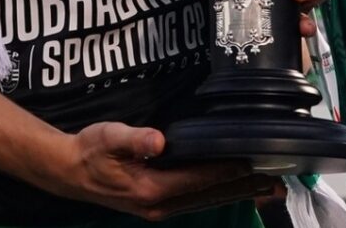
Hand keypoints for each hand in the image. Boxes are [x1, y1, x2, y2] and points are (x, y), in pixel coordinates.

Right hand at [54, 122, 275, 219]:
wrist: (68, 172)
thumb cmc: (88, 151)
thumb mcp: (107, 137)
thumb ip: (134, 139)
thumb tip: (159, 141)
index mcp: (151, 189)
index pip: (198, 179)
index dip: (226, 171)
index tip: (253, 162)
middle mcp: (159, 204)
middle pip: (209, 196)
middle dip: (243, 189)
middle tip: (277, 184)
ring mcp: (158, 208)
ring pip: (205, 202)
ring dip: (235, 194)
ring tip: (265, 189)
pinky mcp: (157, 205)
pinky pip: (196, 201)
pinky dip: (217, 193)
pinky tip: (231, 188)